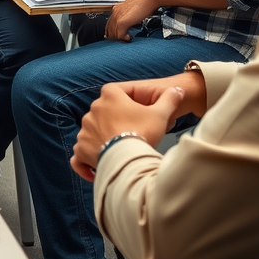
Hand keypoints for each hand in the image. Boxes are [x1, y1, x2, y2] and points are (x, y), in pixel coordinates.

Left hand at [70, 81, 186, 181]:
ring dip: (102, 140)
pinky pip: (79, 155)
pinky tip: (94, 168)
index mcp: (109, 94)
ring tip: (118, 150)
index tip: (138, 113)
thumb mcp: (160, 113)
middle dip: (115, 122)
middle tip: (131, 134)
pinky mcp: (80, 149)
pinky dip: (85, 160)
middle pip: (106, 113)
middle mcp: (93, 109)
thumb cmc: (142, 132)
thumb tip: (178, 89)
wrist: (127, 158)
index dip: (129, 102)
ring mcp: (84, 130)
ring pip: (93, 132)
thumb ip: (169, 99)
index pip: (118, 92)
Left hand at [104, 0, 160, 40]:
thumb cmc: (145, 2)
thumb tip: (131, 22)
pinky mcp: (122, 22)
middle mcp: (115, 12)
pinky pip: (119, 35)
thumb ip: (129, 15)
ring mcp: (117, 17)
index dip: (112, 31)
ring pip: (113, 33)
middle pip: (109, 29)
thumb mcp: (134, 9)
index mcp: (117, 9)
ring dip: (120, 39)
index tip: (117, 36)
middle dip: (115, 37)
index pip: (110, 23)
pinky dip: (124, 39)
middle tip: (122, 41)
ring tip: (127, 39)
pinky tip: (129, 38)